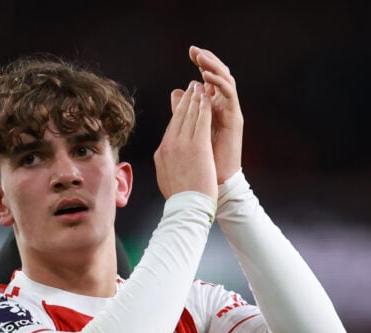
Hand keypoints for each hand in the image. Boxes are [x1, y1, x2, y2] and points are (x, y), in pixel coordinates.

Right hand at [155, 81, 216, 199]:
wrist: (186, 208)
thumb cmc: (181, 198)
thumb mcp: (167, 177)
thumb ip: (166, 163)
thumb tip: (165, 158)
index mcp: (162, 152)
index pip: (171, 127)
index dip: (178, 112)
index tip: (183, 102)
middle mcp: (170, 145)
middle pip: (178, 117)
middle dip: (186, 100)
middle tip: (191, 87)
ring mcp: (183, 144)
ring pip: (190, 115)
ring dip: (196, 99)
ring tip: (200, 87)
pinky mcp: (197, 146)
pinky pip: (202, 120)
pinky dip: (204, 107)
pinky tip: (208, 98)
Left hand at [182, 46, 243, 182]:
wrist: (214, 180)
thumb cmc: (201, 159)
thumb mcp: (187, 129)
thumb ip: (183, 110)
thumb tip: (175, 92)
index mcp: (212, 108)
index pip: (208, 79)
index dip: (201, 64)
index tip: (191, 51)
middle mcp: (223, 107)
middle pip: (218, 76)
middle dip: (208, 61)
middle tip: (195, 50)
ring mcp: (230, 111)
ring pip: (226, 81)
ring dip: (214, 67)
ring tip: (201, 58)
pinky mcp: (235, 118)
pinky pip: (229, 94)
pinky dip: (219, 82)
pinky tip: (208, 75)